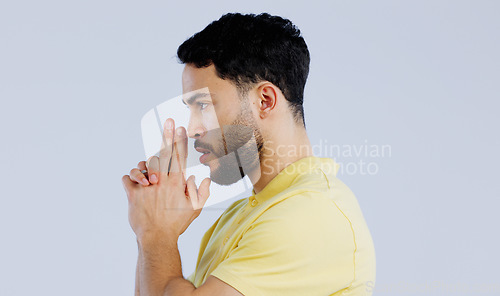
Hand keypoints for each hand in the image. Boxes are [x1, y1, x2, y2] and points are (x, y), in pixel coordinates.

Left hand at [122, 118, 210, 240]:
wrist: (156, 238)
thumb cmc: (176, 223)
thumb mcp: (195, 210)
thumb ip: (202, 192)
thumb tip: (203, 178)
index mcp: (177, 182)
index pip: (180, 156)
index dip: (180, 140)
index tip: (180, 127)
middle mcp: (161, 180)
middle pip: (164, 152)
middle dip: (167, 135)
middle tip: (169, 121)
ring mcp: (146, 185)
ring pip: (143, 164)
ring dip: (145, 166)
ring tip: (148, 176)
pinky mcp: (132, 193)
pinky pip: (127, 178)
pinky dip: (131, 179)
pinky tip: (136, 184)